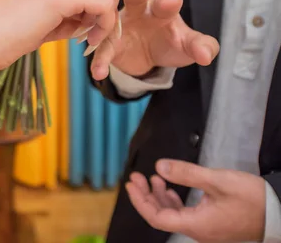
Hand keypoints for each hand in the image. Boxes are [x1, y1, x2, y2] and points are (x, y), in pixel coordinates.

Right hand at [0, 0, 121, 74]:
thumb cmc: (3, 37)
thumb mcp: (42, 22)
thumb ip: (66, 17)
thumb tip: (89, 22)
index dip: (98, 2)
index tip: (86, 28)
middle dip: (111, 2)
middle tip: (95, 30)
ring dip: (109, 15)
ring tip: (89, 39)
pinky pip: (106, 4)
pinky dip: (105, 25)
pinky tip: (90, 41)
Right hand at [92, 0, 219, 77]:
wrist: (146, 56)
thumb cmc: (169, 41)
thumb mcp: (187, 45)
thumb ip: (201, 46)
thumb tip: (206, 56)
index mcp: (161, 8)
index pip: (165, 3)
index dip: (169, 2)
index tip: (173, 0)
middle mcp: (138, 11)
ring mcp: (120, 26)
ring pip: (111, 21)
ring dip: (105, 23)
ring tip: (99, 30)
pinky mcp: (109, 44)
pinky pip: (103, 51)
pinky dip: (100, 61)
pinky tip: (98, 72)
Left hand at [127, 159, 265, 242]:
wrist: (280, 214)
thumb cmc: (251, 198)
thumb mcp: (217, 181)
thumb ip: (186, 173)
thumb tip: (159, 166)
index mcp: (195, 224)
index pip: (156, 218)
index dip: (140, 201)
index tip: (130, 184)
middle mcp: (197, 230)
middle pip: (161, 216)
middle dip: (146, 196)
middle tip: (136, 177)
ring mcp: (204, 228)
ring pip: (173, 215)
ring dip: (159, 197)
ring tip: (152, 178)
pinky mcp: (211, 224)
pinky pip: (184, 215)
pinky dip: (173, 201)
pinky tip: (169, 189)